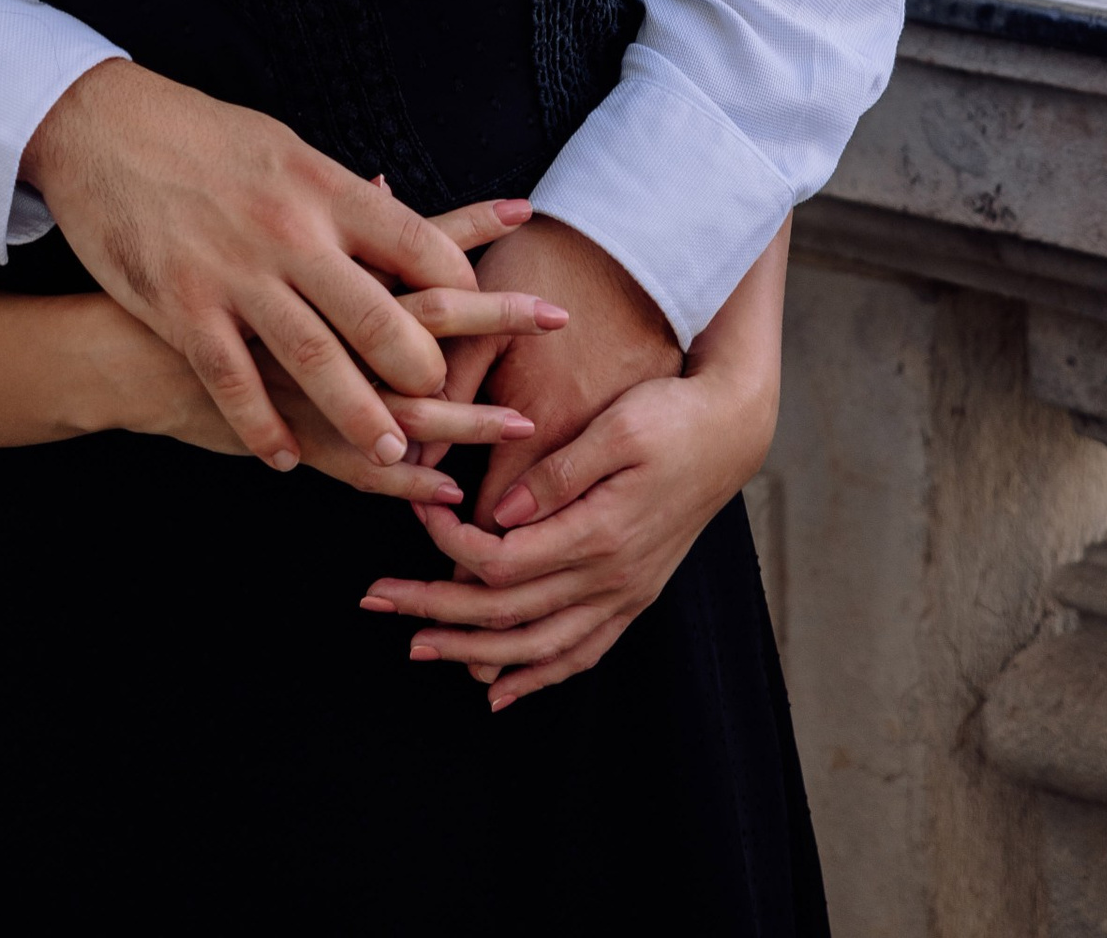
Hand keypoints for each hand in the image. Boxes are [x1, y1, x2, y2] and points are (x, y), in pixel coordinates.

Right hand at [21, 61, 533, 470]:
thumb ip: (336, 193)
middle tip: (446, 402)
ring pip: (314, 358)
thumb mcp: (282, 148)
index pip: (418, 241)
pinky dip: (262, 427)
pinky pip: (233, 382)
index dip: (461, 285)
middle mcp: (288, 229)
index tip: (483, 316)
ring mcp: (234, 272)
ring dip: (358, 414)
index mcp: (321, 185)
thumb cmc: (201, 136)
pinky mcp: (182, 305)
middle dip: (421, 368)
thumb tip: (395, 207)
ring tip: (391, 450)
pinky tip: (282, 459)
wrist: (102, 128)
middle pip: (377, 311)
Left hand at [361, 225, 788, 712]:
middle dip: (435, 609)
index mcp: (600, 534)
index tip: (415, 505)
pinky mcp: (632, 596)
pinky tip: (497, 689)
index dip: (447, 541)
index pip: (502, 559)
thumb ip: (559, 472)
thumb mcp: (618, 427)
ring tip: (418, 649)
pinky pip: (580, 654)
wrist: (731, 431)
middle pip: (508, 614)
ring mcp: (625, 595)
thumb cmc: (671, 416)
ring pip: (539, 648)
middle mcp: (612, 578)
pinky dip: (535, 677)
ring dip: (473, 651)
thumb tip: (500, 511)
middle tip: (376, 601)